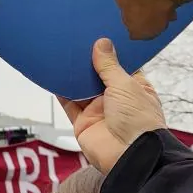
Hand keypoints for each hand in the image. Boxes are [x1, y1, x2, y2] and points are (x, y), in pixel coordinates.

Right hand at [58, 38, 165, 172]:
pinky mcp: (83, 123)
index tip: (99, 35)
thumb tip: (102, 44)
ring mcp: (99, 111)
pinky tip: (53, 75)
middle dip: (88, 62)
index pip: (122, 66)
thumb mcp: (125, 85)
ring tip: (62, 53)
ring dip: (73, 75)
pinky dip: (61, 92)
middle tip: (76, 41)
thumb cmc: (139, 121)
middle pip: (99, 76)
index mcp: (135, 88)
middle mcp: (117, 99)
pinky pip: (69, 104)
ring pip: (81, 88)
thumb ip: (109, 65)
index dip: (111, 52)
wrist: (129, 157)